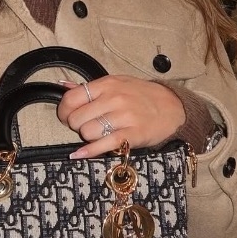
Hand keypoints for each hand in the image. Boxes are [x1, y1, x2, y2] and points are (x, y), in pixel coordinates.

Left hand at [57, 75, 184, 159]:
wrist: (173, 107)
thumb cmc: (142, 95)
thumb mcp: (117, 83)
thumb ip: (90, 87)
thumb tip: (63, 86)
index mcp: (107, 84)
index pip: (72, 98)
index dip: (64, 110)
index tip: (66, 116)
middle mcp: (114, 99)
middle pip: (77, 118)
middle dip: (76, 126)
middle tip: (84, 126)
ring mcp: (124, 117)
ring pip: (88, 132)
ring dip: (87, 137)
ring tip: (96, 134)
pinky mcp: (132, 135)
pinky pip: (104, 144)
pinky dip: (89, 151)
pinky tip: (80, 154)